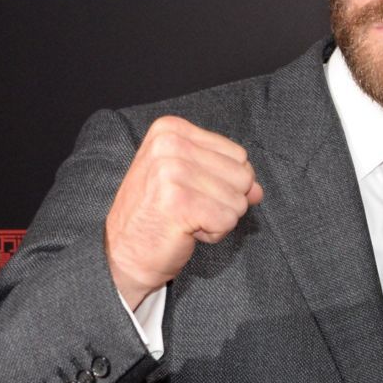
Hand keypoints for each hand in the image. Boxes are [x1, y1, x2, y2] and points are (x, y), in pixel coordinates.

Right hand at [105, 115, 263, 308]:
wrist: (124, 252)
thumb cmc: (157, 215)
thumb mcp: (192, 182)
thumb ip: (228, 177)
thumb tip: (259, 190)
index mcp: (171, 130)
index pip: (238, 155)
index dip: (224, 182)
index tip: (190, 191)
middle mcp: (169, 144)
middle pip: (242, 175)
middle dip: (224, 201)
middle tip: (188, 209)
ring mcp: (172, 171)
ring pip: (238, 200)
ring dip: (218, 219)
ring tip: (185, 219)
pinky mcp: (180, 201)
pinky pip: (228, 220)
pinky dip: (214, 233)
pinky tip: (185, 231)